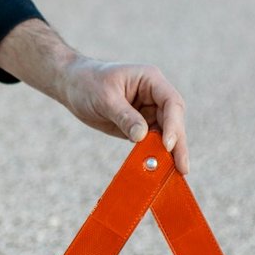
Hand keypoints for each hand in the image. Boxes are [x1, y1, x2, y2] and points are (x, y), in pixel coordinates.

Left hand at [0, 19, 189, 174]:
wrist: (72, 85)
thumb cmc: (87, 83)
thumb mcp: (104, 98)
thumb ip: (124, 116)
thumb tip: (142, 136)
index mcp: (150, 80)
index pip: (171, 102)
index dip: (173, 124)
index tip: (168, 145)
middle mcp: (155, 96)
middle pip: (174, 121)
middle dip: (178, 144)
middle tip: (182, 168)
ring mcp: (149, 112)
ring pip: (166, 135)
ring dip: (169, 154)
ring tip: (174, 174)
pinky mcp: (140, 126)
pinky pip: (151, 143)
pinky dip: (154, 156)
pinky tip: (157, 171)